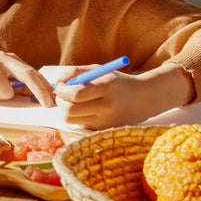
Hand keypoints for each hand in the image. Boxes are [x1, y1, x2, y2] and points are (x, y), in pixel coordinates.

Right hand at [0, 51, 54, 105]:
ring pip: (6, 91)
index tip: (54, 100)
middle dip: (39, 92)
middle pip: (27, 75)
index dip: (44, 87)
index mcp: (10, 59)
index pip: (32, 73)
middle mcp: (2, 58)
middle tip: (47, 105)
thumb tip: (37, 97)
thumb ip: (15, 85)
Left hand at [54, 64, 191, 128]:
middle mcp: (107, 107)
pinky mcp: (105, 130)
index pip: (75, 94)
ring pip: (72, 120)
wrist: (145, 98)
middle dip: (60, 102)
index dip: (61, 90)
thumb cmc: (118, 81)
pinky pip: (81, 125)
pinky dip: (77, 117)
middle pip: (70, 111)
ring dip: (66, 110)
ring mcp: (106, 121)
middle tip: (62, 95)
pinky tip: (84, 109)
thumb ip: (75, 72)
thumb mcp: (99, 70)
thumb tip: (56, 82)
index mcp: (106, 88)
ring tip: (73, 102)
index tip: (60, 86)